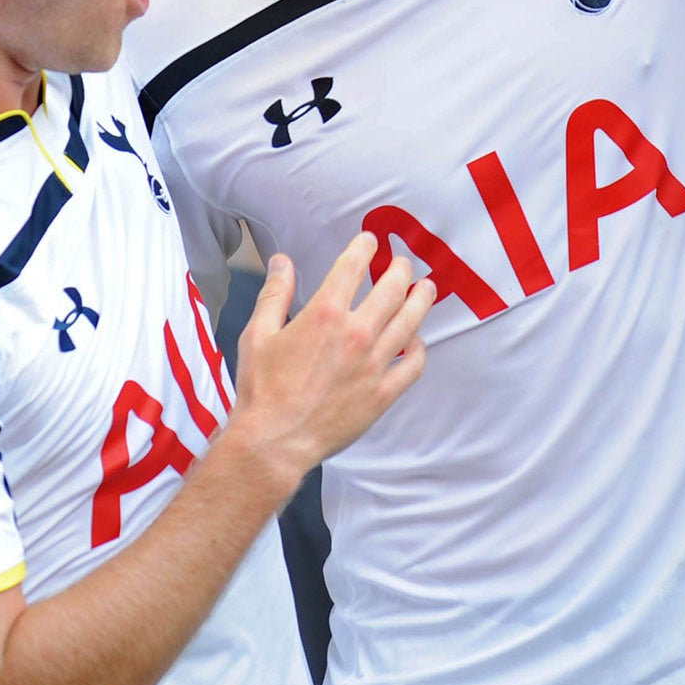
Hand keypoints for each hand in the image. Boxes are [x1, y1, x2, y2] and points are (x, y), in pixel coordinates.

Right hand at [227, 236, 433, 482]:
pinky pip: (413, 365)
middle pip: (391, 289)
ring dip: (420, 300)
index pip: (353, 266)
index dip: (364, 248)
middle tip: (403, 265)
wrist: (275, 442)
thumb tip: (282, 260)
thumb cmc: (262, 389)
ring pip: (409, 321)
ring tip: (426, 289)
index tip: (370, 242)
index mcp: (325, 314)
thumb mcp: (257, 334)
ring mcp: (374, 364)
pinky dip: (419, 349)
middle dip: (400, 270)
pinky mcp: (383, 393)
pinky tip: (417, 342)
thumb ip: (275, 293)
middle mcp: (356, 333)